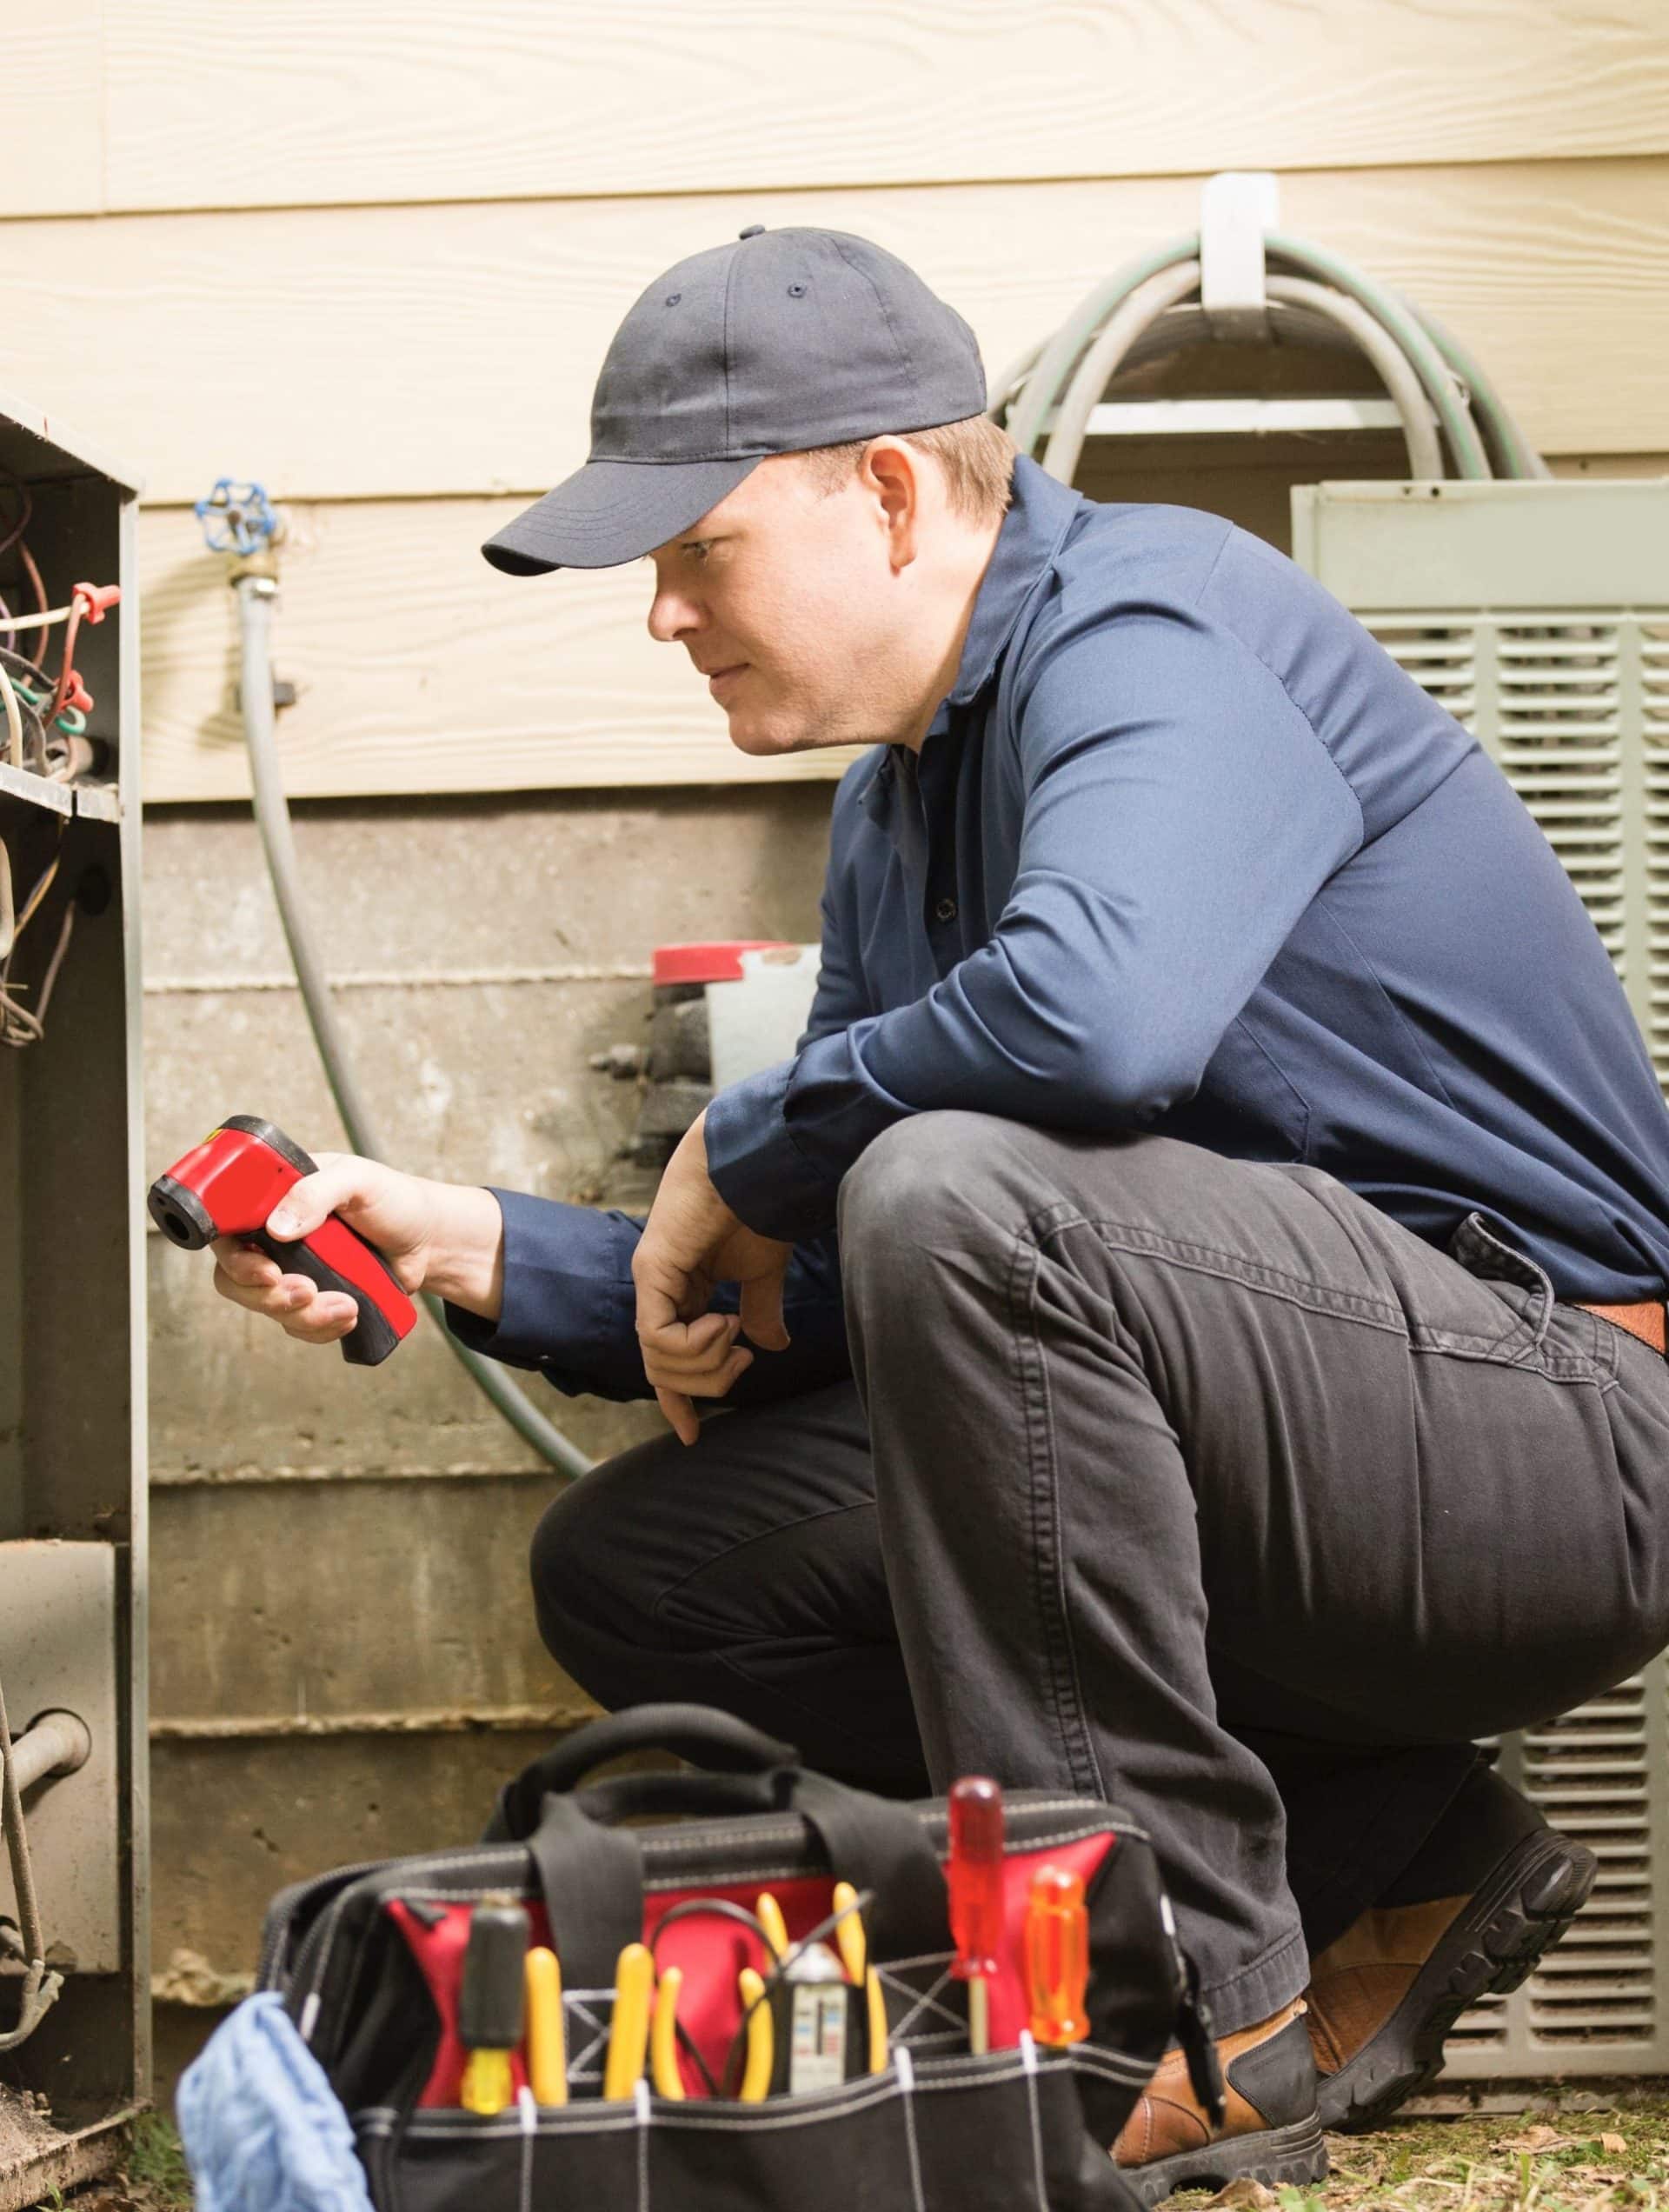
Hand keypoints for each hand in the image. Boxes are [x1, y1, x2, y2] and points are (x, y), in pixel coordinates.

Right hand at [210, 1153, 499, 1346]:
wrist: (429, 1241)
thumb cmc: (393, 1199)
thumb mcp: (359, 1180)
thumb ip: (317, 1192)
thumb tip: (277, 1227)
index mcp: (273, 1197)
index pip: (226, 1226)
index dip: (233, 1255)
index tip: (265, 1272)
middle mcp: (272, 1235)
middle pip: (234, 1277)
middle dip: (269, 1295)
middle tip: (307, 1292)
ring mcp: (290, 1270)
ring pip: (267, 1308)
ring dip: (304, 1315)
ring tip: (346, 1304)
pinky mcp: (311, 1299)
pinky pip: (296, 1326)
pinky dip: (321, 1328)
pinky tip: (351, 1313)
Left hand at [632, 1113, 792, 1443]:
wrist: (755, 1162)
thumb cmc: (757, 1206)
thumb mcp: (761, 1273)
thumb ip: (760, 1310)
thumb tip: (770, 1345)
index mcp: (681, 1289)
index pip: (665, 1358)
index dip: (678, 1400)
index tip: (692, 1435)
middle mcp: (658, 1289)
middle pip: (662, 1371)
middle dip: (705, 1383)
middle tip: (742, 1356)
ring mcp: (652, 1280)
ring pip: (659, 1361)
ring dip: (705, 1362)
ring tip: (734, 1331)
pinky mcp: (652, 1271)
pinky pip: (659, 1337)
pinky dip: (694, 1344)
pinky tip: (722, 1321)